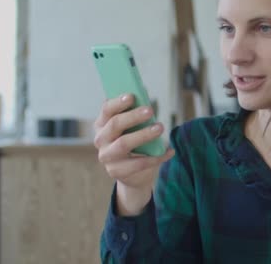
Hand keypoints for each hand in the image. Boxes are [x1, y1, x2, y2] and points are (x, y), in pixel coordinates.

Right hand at [94, 93, 174, 215]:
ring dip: (143, 134)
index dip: (118, 102)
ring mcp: (107, 157)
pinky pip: (138, 163)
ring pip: (123, 143)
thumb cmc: (135, 143)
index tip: (132, 96)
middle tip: (150, 110)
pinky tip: (170, 151)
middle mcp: (101, 140)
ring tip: (160, 128)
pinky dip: (157, 157)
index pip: (106, 110)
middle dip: (133, 116)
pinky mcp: (116, 172)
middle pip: (114, 125)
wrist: (133, 174)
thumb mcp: (134, 128)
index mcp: (102, 124)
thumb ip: (136, 114)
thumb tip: (145, 95)